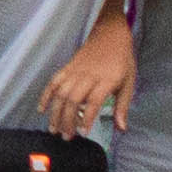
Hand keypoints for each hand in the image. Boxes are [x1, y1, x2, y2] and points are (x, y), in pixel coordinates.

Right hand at [39, 16, 136, 137]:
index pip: (94, 101)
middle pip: (73, 99)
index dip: (87, 118)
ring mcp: (75, 71)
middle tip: (66, 136)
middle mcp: (88, 76)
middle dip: (67, 120)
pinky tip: (42, 109)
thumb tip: (121, 128)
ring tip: (54, 129)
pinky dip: (46, 95)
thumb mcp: (129, 83)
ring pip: (61, 93)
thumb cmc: (122, 61)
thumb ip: (122, 106)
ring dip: (55, 112)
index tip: (84, 133)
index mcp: (107, 80)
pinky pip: (53, 82)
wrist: (110, 35)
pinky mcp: (67, 68)